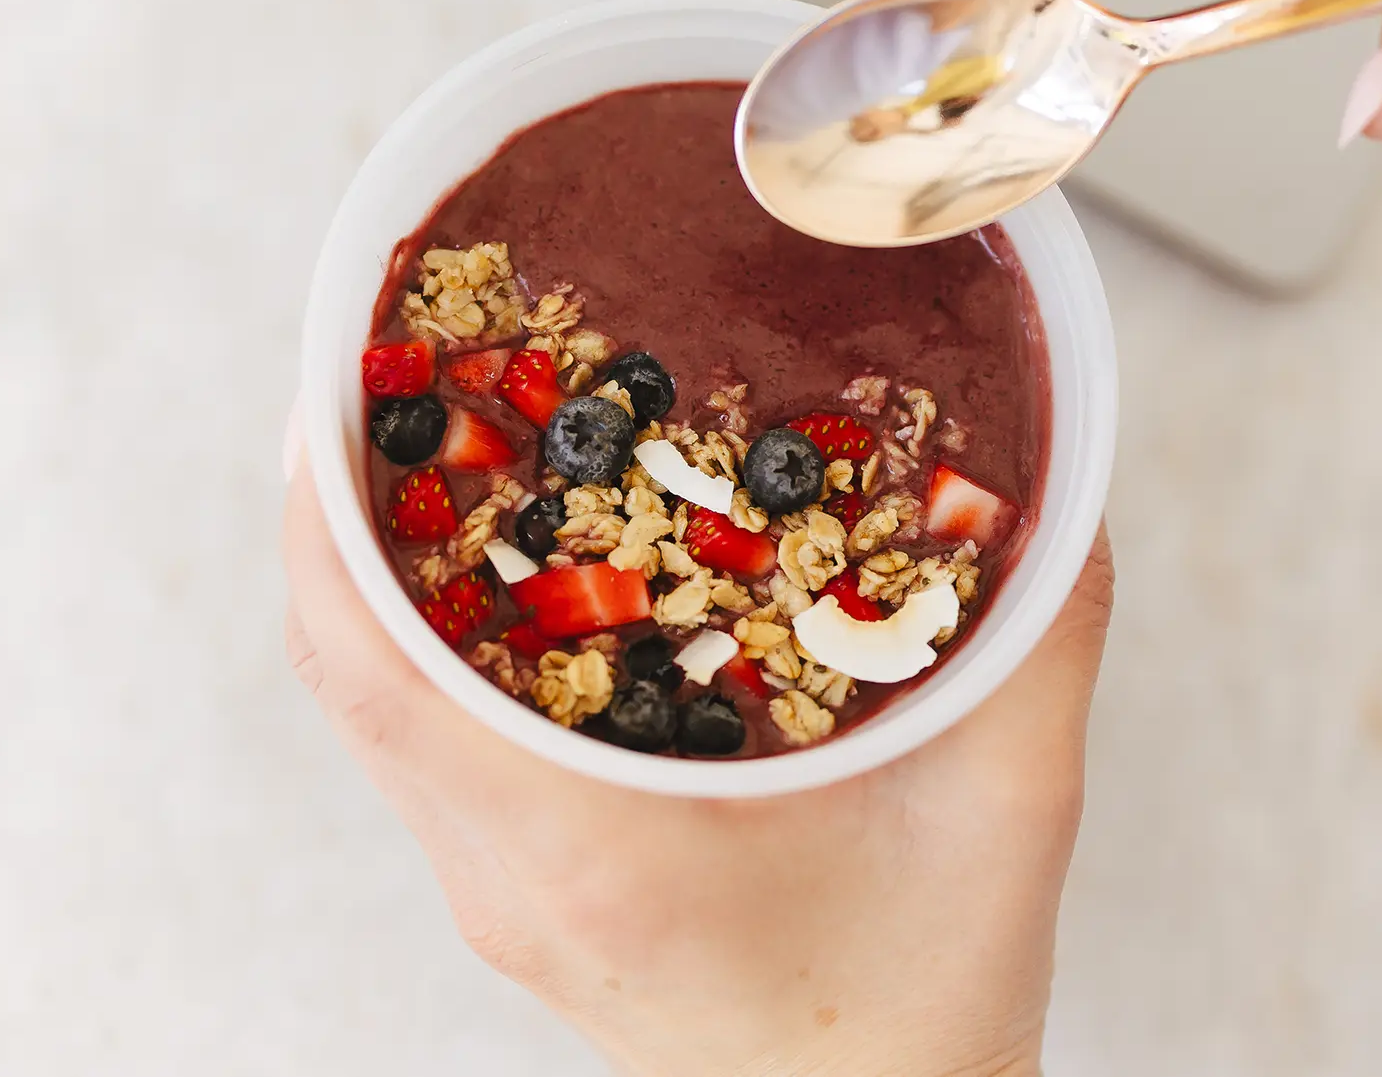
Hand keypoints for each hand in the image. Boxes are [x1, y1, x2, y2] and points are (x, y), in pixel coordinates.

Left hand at [281, 460, 1113, 1076]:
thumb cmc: (919, 1019)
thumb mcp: (1007, 818)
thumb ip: (1040, 643)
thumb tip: (1056, 491)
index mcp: (593, 848)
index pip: (375, 672)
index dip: (324, 522)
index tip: (331, 390)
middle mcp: (514, 871)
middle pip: (348, 671)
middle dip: (344, 508)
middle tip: (388, 369)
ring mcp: (507, 887)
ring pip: (380, 705)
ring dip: (381, 567)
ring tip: (432, 437)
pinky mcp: (530, 886)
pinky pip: (432, 737)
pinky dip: (431, 632)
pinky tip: (502, 560)